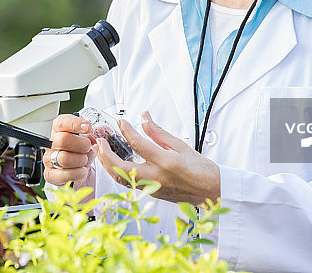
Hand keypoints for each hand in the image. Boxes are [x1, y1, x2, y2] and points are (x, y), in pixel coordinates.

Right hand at [43, 113, 95, 185]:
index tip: (87, 127)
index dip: (75, 124)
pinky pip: (65, 174)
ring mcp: (48, 159)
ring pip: (64, 158)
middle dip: (82, 144)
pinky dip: (79, 173)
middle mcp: (50, 143)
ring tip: (84, 159)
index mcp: (57, 130)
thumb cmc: (79, 150)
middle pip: (63, 140)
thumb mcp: (85, 138)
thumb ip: (89, 135)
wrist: (77, 168)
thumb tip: (91, 136)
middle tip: (88, 147)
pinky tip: (82, 170)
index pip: (61, 123)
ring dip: (81, 159)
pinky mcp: (50, 175)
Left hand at [93, 111, 219, 204]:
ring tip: (100, 151)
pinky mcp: (151, 193)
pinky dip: (117, 173)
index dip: (127, 131)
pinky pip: (128, 183)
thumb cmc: (200, 168)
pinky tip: (113, 163)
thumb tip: (144, 117)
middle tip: (100, 141)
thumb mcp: (180, 145)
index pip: (139, 144)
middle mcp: (157, 177)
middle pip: (122, 168)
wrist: (211, 190)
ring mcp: (152, 187)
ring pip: (121, 179)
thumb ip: (158, 132)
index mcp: (166, 162)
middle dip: (106, 154)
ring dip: (108, 165)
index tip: (121, 123)